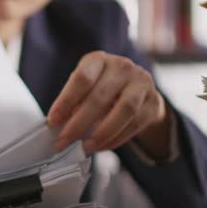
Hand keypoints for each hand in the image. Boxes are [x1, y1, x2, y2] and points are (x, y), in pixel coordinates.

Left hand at [47, 51, 170, 157]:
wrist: (138, 89)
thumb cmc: (104, 87)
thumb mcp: (86, 86)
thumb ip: (73, 102)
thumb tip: (57, 127)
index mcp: (99, 60)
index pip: (82, 79)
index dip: (65, 102)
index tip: (52, 122)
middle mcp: (122, 67)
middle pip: (100, 97)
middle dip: (79, 124)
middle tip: (64, 141)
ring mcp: (141, 83)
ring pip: (124, 110)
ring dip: (101, 133)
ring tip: (85, 147)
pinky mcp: (153, 102)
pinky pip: (135, 124)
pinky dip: (116, 138)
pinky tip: (101, 146)